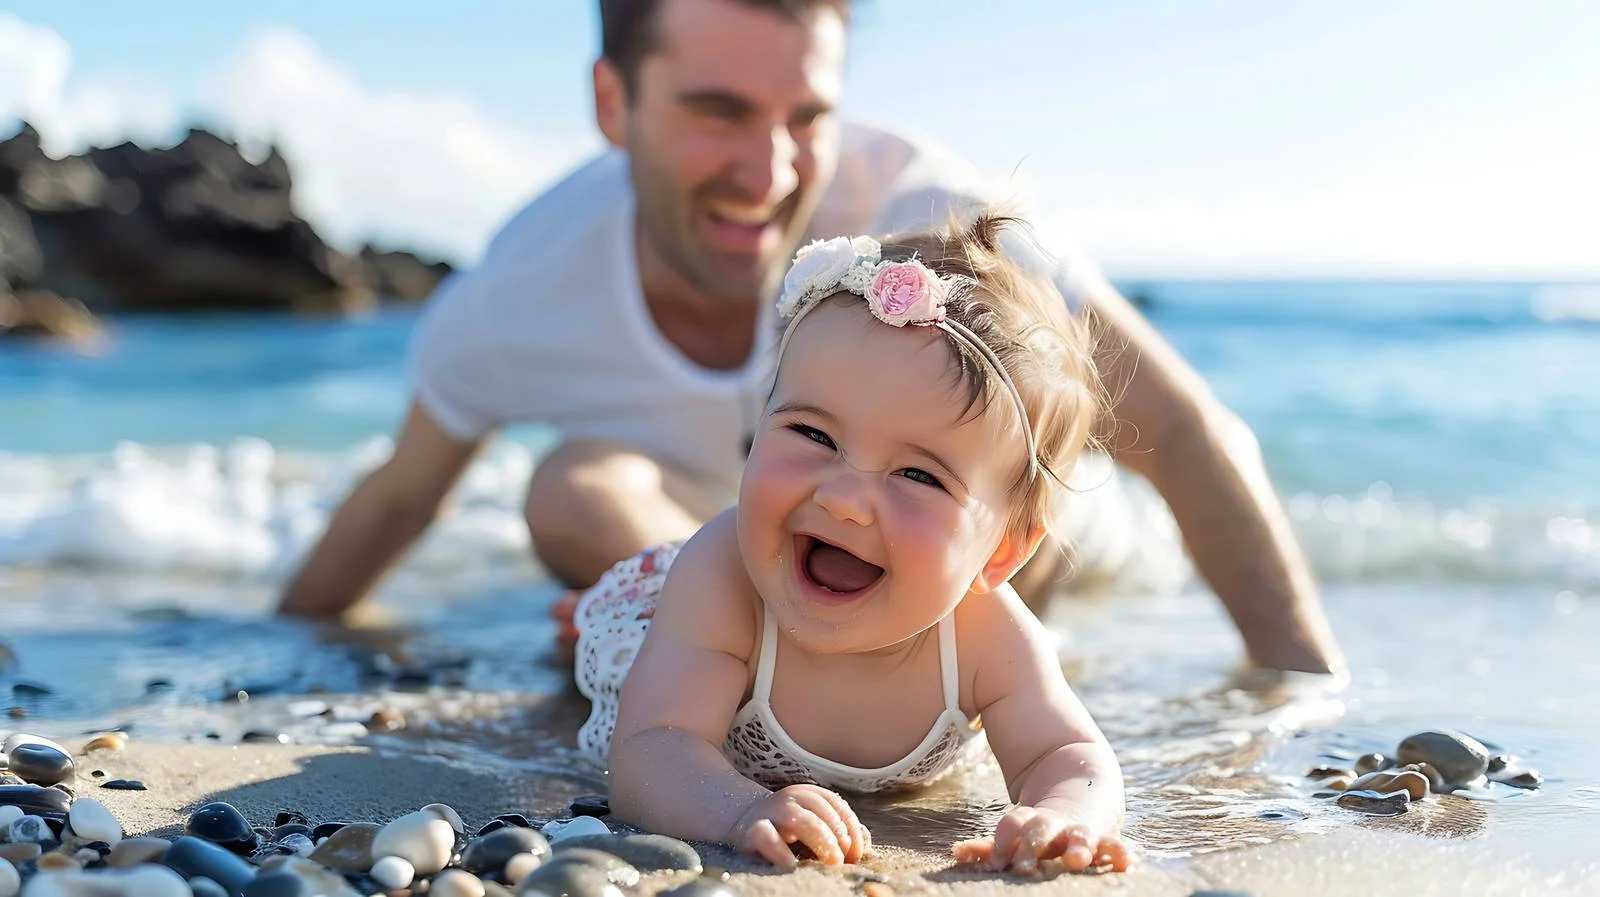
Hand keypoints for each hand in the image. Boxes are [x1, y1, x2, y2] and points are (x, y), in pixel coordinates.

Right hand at [728, 784, 871, 869]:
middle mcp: (790, 799)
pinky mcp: (750, 832)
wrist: (742, 823)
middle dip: (838, 834)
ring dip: (821, 839)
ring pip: (799, 818)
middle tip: (845, 859)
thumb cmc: (787, 830)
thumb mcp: (814, 824)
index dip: (851, 827)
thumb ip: (839, 829)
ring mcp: (769, 813)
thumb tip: (864, 839)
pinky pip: (767, 838)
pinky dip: (781, 852)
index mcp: (808, 794)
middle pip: (820, 809)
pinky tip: (793, 866)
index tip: (857, 853)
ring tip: (831, 861)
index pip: (837, 804)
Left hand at [952, 805, 1129, 874]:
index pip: (1012, 825)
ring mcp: (1082, 831)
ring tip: (1077, 857)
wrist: (1084, 781)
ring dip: (1078, 846)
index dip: (1004, 840)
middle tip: (1023, 865)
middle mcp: (1056, 825)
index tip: (998, 861)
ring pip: (1078, 836)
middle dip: (1032, 845)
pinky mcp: (1108, 837)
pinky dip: (1122, 853)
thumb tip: (958, 854)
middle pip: (1040, 830)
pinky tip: (1128, 863)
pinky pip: (1116, 846)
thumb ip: (993, 847)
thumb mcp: (1021, 828)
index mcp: (1031, 821)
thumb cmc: (1045, 822)